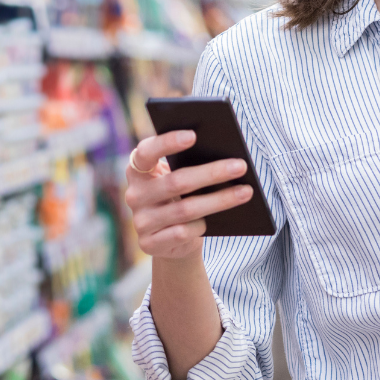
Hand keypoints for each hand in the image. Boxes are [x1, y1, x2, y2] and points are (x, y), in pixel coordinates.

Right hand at [124, 130, 253, 259]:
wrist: (173, 240)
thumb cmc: (181, 198)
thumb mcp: (179, 179)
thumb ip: (188, 166)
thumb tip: (225, 158)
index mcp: (138, 170)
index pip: (147, 151)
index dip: (167, 142)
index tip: (194, 135)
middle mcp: (134, 194)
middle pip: (176, 182)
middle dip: (212, 173)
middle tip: (240, 166)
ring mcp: (140, 221)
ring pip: (185, 210)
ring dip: (219, 200)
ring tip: (245, 192)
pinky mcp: (149, 244)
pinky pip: (182, 232)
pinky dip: (202, 225)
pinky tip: (221, 220)